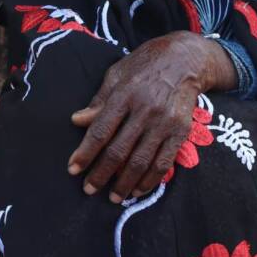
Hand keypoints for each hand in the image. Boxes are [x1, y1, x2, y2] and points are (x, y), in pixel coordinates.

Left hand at [67, 32, 236, 202]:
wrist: (183, 59)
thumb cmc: (142, 65)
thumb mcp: (115, 75)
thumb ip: (98, 101)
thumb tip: (76, 121)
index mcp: (123, 95)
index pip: (100, 130)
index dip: (85, 152)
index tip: (72, 169)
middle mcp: (144, 110)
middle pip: (119, 150)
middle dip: (101, 173)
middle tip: (88, 189)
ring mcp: (164, 122)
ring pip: (141, 161)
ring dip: (125, 183)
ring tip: (112, 197)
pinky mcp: (181, 131)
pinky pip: (164, 162)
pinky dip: (150, 180)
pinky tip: (137, 190)